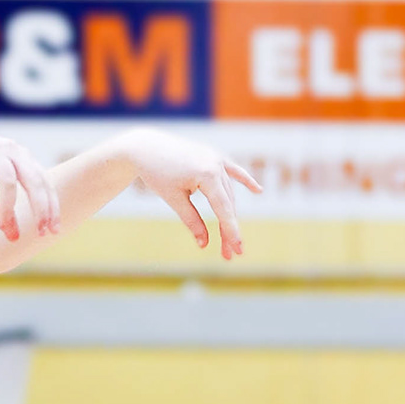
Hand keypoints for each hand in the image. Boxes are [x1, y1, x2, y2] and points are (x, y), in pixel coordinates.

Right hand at [0, 123, 59, 242]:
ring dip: (8, 207)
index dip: (51, 207)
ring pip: (7, 180)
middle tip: (40, 232)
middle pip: (33, 180)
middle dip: (40, 208)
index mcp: (23, 158)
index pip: (44, 183)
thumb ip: (5, 211)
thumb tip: (14, 239)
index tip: (53, 231)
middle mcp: (12, 150)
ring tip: (3, 228)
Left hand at [123, 130, 261, 259]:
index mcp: (207, 174)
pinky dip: (245, 180)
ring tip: (228, 241)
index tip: (237, 249)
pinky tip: (258, 191)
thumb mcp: (174, 199)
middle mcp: (216, 164)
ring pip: (228, 192)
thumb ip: (191, 220)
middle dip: (228, 230)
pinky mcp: (213, 156)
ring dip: (230, 216)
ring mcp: (216, 158)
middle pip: (227, 203)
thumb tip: (204, 244)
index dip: (231, 230)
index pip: (223, 208)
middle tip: (230, 255)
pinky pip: (233, 170)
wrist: (146, 147)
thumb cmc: (156, 173)